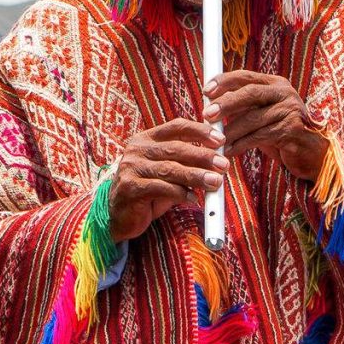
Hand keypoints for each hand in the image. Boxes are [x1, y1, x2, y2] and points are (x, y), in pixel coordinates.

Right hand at [106, 117, 226, 240]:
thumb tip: (217, 161)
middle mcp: (137, 149)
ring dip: (196, 176)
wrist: (119, 216)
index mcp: (147, 138)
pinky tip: (193, 199)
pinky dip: (180, 193)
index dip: (200, 131)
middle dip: (203, 156)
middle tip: (223, 165)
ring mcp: (131, 167)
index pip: (176, 127)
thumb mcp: (168, 172)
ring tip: (215, 182)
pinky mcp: (130, 187)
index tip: (220, 140)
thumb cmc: (149, 191)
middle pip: (176, 148)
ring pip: (170, 169)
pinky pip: (161, 188)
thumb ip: (186, 164)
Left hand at [207, 70, 327, 180]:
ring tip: (216, 141)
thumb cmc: (280, 132)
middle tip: (207, 114)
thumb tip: (210, 103)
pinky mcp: (292, 130)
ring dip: (231, 131)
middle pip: (250, 93)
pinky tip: (230, 151)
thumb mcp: (261, 114)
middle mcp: (285, 93)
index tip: (206, 91)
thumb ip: (242, 107)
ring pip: (253, 118)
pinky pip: (260, 136)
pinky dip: (242, 144)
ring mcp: (290, 110)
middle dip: (226, 103)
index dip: (224, 81)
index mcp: (275, 84)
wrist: (310, 153)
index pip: (246, 76)